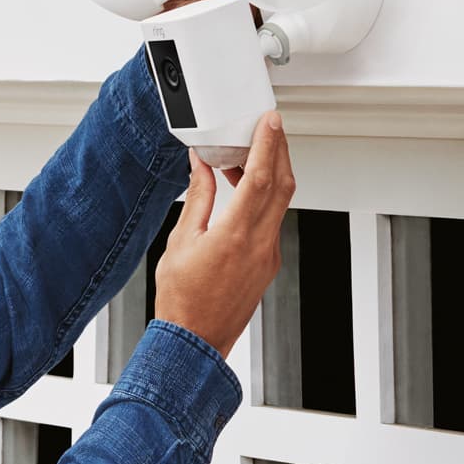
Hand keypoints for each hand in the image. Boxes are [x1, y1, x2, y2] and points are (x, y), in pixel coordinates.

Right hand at [153, 112, 295, 359]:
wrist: (195, 341)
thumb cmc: (182, 301)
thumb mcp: (180, 242)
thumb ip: (197, 198)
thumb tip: (201, 167)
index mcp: (235, 236)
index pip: (261, 177)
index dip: (267, 144)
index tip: (269, 122)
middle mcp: (259, 245)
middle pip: (282, 185)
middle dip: (279, 151)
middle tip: (270, 128)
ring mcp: (268, 256)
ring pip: (281, 203)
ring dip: (272, 175)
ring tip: (250, 157)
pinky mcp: (268, 264)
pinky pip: (273, 221)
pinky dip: (265, 199)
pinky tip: (247, 193)